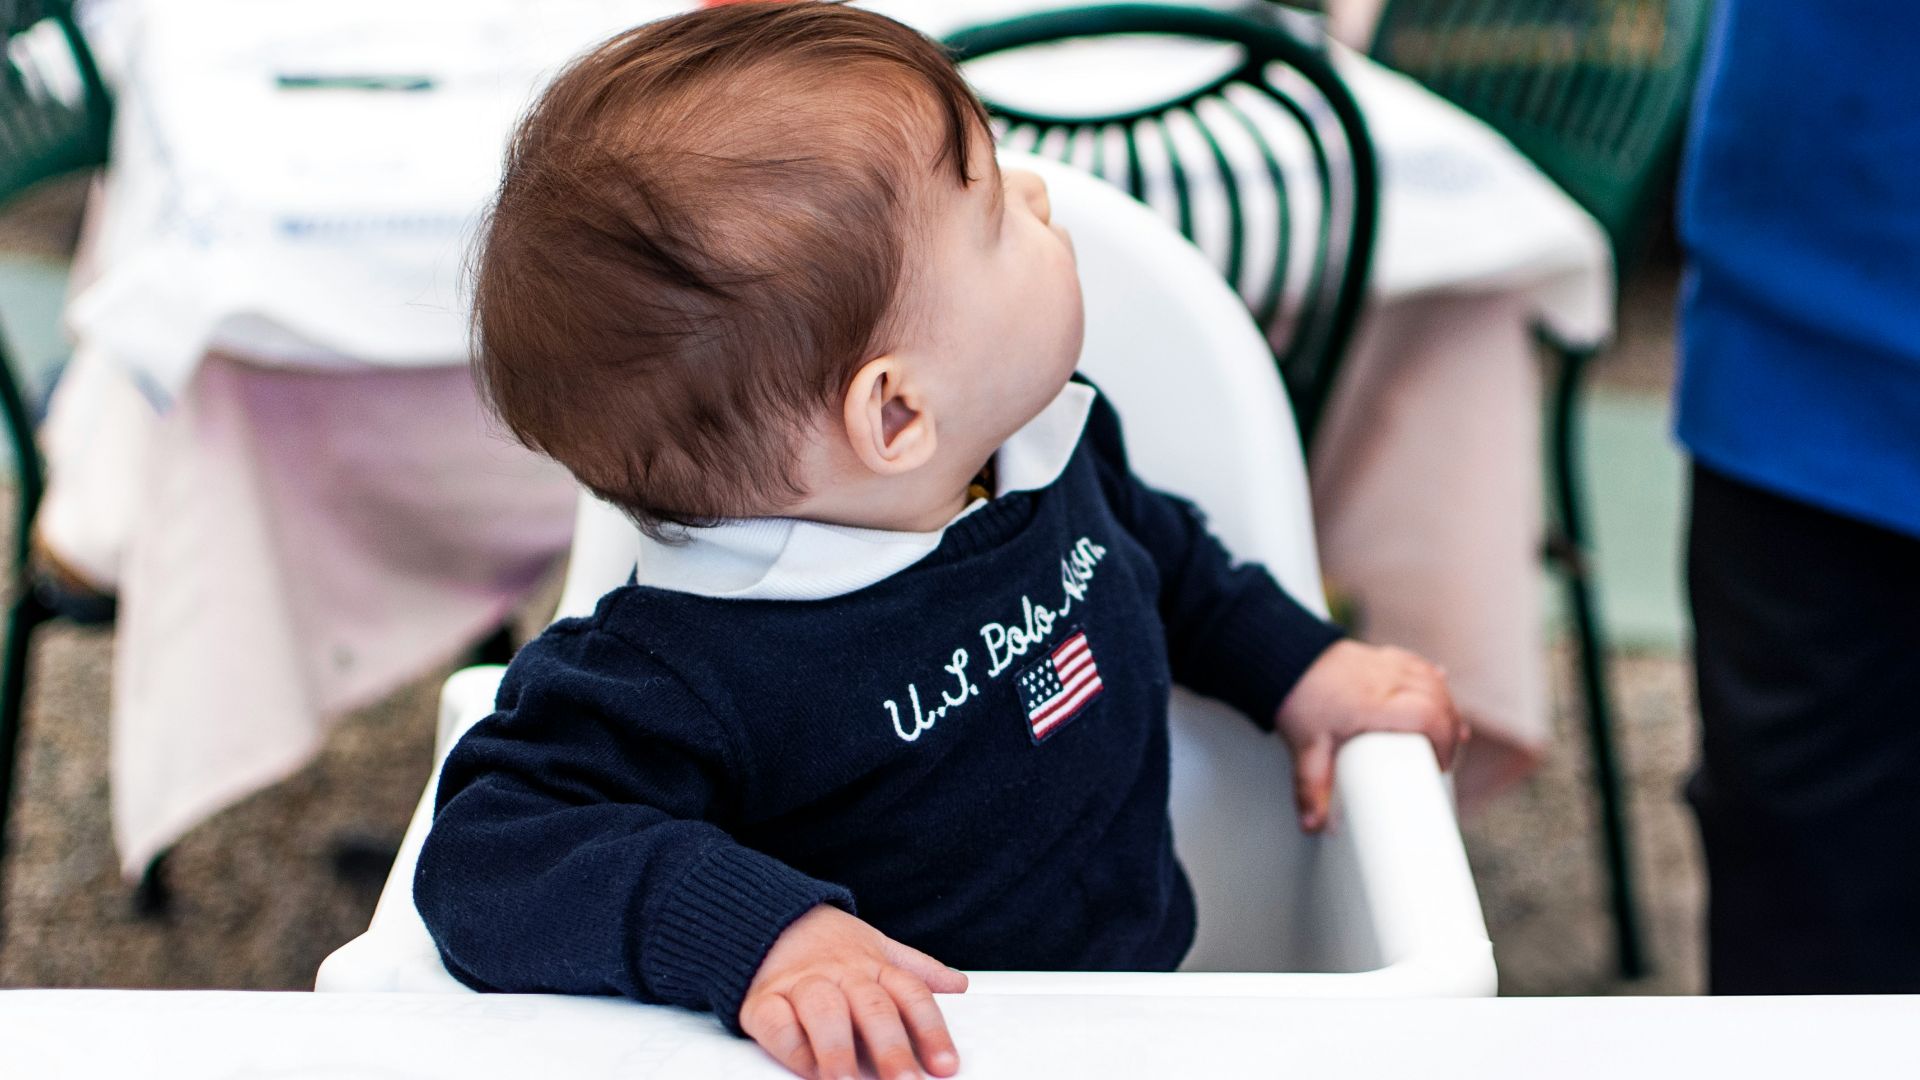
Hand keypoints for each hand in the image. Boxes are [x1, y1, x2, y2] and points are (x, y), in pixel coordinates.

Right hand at [741, 905, 968, 1079]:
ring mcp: (801, 984)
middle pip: (873, 1009)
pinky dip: (793, 1048)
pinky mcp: (762, 1001)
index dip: (931, 1031)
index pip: (911, 996)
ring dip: (839, 1051)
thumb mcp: (878, 949)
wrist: (771, 920)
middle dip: (891, 1050)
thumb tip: (959, 984)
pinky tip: (810, 1070)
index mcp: (874, 965)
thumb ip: (916, 970)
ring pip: (825, 1012)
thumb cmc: (830, 947)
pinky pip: (777, 1023)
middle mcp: (841, 974)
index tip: (946, 1066)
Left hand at [1275, 640, 1467, 831]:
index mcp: (1374, 705)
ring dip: (1445, 705)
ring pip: (1433, 681)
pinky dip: (1433, 680)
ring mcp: (1386, 665)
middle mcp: (1387, 681)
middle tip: (1444, 757)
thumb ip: (1311, 788)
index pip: (1428, 716)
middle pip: (1439, 700)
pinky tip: (1441, 685)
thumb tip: (1312, 825)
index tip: (1439, 766)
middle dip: (1450, 729)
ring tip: (1450, 730)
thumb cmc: (1297, 698)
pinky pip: (1419, 665)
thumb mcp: (1306, 748)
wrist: (1282, 659)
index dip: (1444, 742)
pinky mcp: (1383, 657)